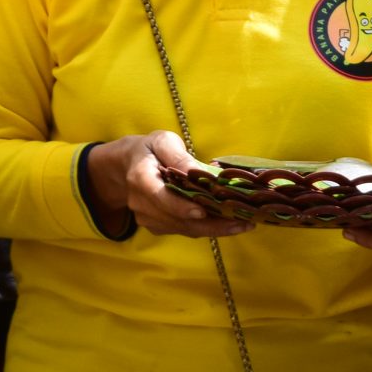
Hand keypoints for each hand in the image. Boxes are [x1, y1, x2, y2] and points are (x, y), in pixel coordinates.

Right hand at [84, 133, 252, 238]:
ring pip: (184, 229)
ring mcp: (148, 218)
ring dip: (215, 229)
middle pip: (178, 220)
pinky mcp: (157, 225)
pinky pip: (184, 230)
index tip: (202, 212)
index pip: (160, 197)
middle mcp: (141, 203)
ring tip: (244, 223)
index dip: (180, 207)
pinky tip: (229, 223)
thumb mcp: (162, 141)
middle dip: (211, 224)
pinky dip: (207, 228)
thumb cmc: (150, 150)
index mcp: (140, 178)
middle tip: (243, 222)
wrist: (127, 166)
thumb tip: (199, 172)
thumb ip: (178, 156)